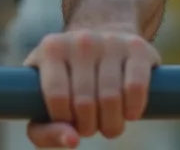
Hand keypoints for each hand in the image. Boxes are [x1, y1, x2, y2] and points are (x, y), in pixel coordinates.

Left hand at [22, 28, 160, 147]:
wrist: (100, 39)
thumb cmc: (67, 80)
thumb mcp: (43, 100)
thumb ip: (44, 131)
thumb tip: (72, 141)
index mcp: (52, 49)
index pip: (57, 97)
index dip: (65, 121)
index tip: (69, 122)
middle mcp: (80, 40)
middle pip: (85, 102)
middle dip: (89, 127)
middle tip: (90, 127)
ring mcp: (110, 41)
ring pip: (111, 97)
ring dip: (111, 124)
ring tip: (108, 124)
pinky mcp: (137, 46)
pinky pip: (136, 87)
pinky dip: (133, 109)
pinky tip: (129, 114)